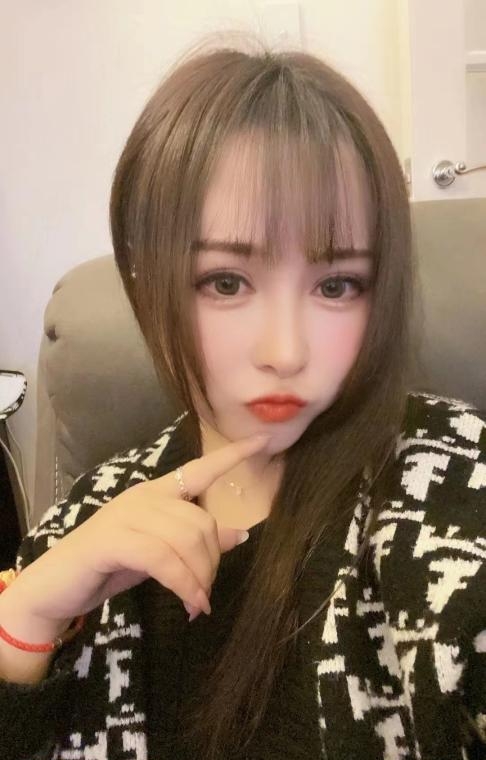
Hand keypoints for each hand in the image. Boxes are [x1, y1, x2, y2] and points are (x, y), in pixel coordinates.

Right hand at [1, 433, 270, 638]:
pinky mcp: (113, 539)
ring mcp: (127, 514)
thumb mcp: (160, 553)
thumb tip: (241, 533)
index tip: (264, 441)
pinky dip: (183, 584)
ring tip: (197, 603)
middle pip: (202, 522)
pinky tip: (189, 605)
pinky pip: (163, 559)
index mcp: (157, 492)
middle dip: (212, 563)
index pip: (200, 469)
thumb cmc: (109, 566)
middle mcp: (145, 496)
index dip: (232, 457)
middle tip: (205, 594)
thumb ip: (194, 541)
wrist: (55, 586)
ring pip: (187, 539)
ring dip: (200, 579)